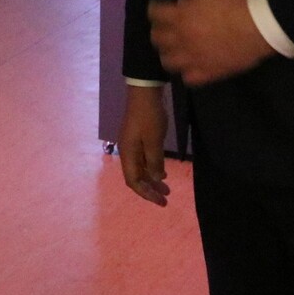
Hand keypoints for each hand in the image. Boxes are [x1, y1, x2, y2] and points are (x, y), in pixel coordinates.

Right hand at [118, 84, 169, 205]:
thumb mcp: (154, 141)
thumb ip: (154, 162)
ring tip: (166, 187)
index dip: (146, 193)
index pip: (133, 181)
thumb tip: (154, 178)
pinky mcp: (139, 137)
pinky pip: (144, 159)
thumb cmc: (149, 117)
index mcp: (128, 154)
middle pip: (136, 177)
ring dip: (152, 179)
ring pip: (141, 168)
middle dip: (150, 189)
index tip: (161, 201)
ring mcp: (132, 144)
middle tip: (166, 198)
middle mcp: (127, 151)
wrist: (145, 92)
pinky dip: (152, 167)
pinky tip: (162, 171)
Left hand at [148, 0, 274, 86]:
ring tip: (174, 50)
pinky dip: (186, 72)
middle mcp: (182, 40)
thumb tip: (181, 4)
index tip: (156, 8)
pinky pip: (188, 78)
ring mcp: (194, 59)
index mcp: (181, 17)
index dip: (154, 9)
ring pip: (168, 62)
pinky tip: (191, 66)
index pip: (156, 14)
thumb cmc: (236, 4)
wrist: (259, 27)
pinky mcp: (208, 73)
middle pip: (157, 39)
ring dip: (168, 54)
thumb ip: (192, 0)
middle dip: (158, 31)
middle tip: (164, 29)